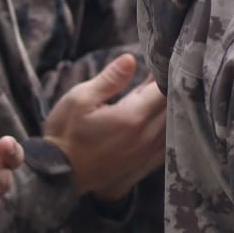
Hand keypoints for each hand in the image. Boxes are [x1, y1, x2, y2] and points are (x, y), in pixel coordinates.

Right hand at [43, 55, 166, 201]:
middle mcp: (148, 135)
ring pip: (175, 123)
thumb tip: (131, 59)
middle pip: (174, 106)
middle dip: (170, 89)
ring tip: (157, 94)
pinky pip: (170, 140)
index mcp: (133, 117)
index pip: (164, 91)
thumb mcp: (80, 99)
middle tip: (160, 75)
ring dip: (171, 107)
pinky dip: (170, 126)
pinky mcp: (148, 162)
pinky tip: (159, 117)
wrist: (59, 173)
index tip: (161, 64)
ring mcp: (150, 151)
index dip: (165, 75)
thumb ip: (110, 79)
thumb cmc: (65, 134)